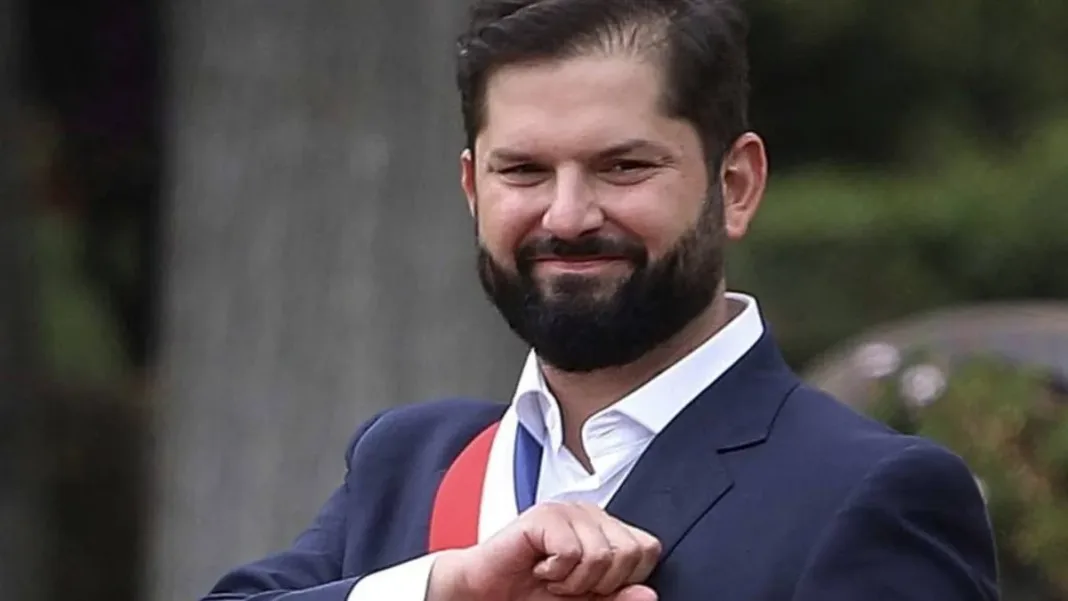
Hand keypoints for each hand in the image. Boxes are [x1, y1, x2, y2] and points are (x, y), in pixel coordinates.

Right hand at [428, 501, 660, 600]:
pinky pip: (572, 552)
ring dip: (573, 581)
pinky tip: (539, 567)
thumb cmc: (533, 595)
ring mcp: (568, 510)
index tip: (591, 587)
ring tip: (552, 576)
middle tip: (568, 582)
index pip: (647, 549)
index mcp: (606, 530)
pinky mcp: (545, 515)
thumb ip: (618, 598)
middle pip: (630, 553)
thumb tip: (648, 593)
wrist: (487, 594)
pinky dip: (555, 572)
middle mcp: (591, 514)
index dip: (624, 580)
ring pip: (602, 555)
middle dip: (599, 583)